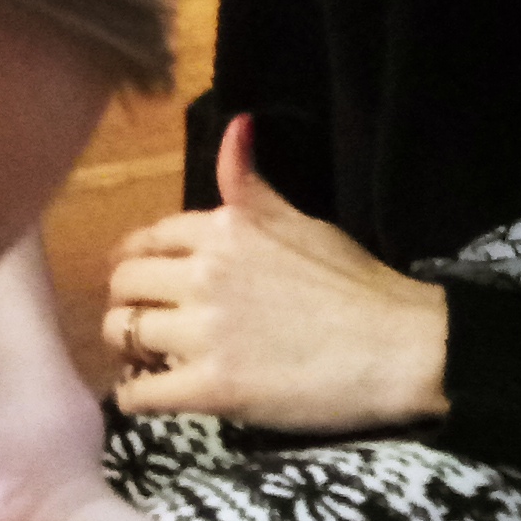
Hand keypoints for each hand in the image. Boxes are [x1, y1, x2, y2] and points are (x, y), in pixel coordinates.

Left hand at [104, 118, 449, 433]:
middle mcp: (205, 273)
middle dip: (124, 304)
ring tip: (145, 360)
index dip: (136, 263)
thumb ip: (251, 185)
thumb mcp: (301, 219)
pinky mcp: (213, 387)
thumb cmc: (356, 283)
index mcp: (224, 229)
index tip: (141, 284)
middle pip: (124, 284)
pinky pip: (140, 392)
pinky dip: (132, 395)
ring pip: (122, 334)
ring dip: (126, 350)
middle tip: (141, 325)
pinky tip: (144, 395)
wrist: (398, 347)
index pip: (147, 239)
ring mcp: (205, 332)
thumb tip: (236, 124)